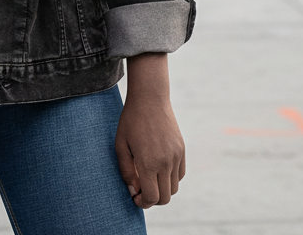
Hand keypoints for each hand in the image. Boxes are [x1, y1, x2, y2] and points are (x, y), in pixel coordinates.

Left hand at [115, 53, 185, 207]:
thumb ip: (126, 171)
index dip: (143, 203)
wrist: (150, 99)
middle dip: (152, 200)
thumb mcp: (121, 146)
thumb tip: (134, 190)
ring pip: (174, 188)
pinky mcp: (182, 150)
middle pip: (165, 198)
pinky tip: (158, 170)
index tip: (135, 197)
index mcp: (148, 163)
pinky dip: (171, 179)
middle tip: (141, 191)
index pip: (152, 198)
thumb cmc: (131, 121)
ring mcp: (176, 156)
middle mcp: (166, 162)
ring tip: (149, 179)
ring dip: (162, 189)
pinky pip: (180, 174)